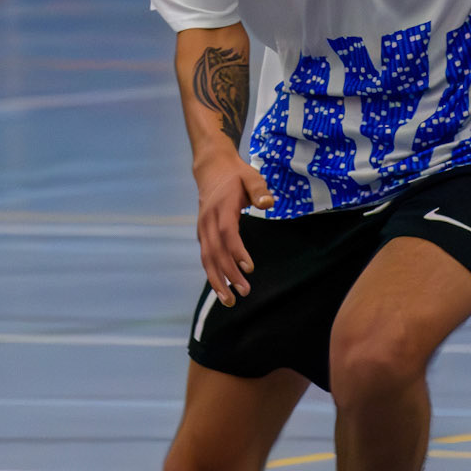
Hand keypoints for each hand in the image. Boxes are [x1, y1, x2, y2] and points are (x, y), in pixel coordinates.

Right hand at [193, 147, 273, 305]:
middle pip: (216, 251)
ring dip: (217, 280)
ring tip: (229, 301)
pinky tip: (222, 289)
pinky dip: (212, 274)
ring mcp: (203, 228)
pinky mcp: (202, 234)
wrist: (211, 169)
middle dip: (228, 274)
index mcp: (222, 207)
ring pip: (207, 258)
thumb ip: (259, 189)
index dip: (236, 252)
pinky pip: (206, 257)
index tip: (249, 268)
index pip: (227, 233)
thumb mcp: (251, 176)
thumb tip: (268, 203)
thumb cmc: (236, 175)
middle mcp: (208, 220)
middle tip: (244, 292)